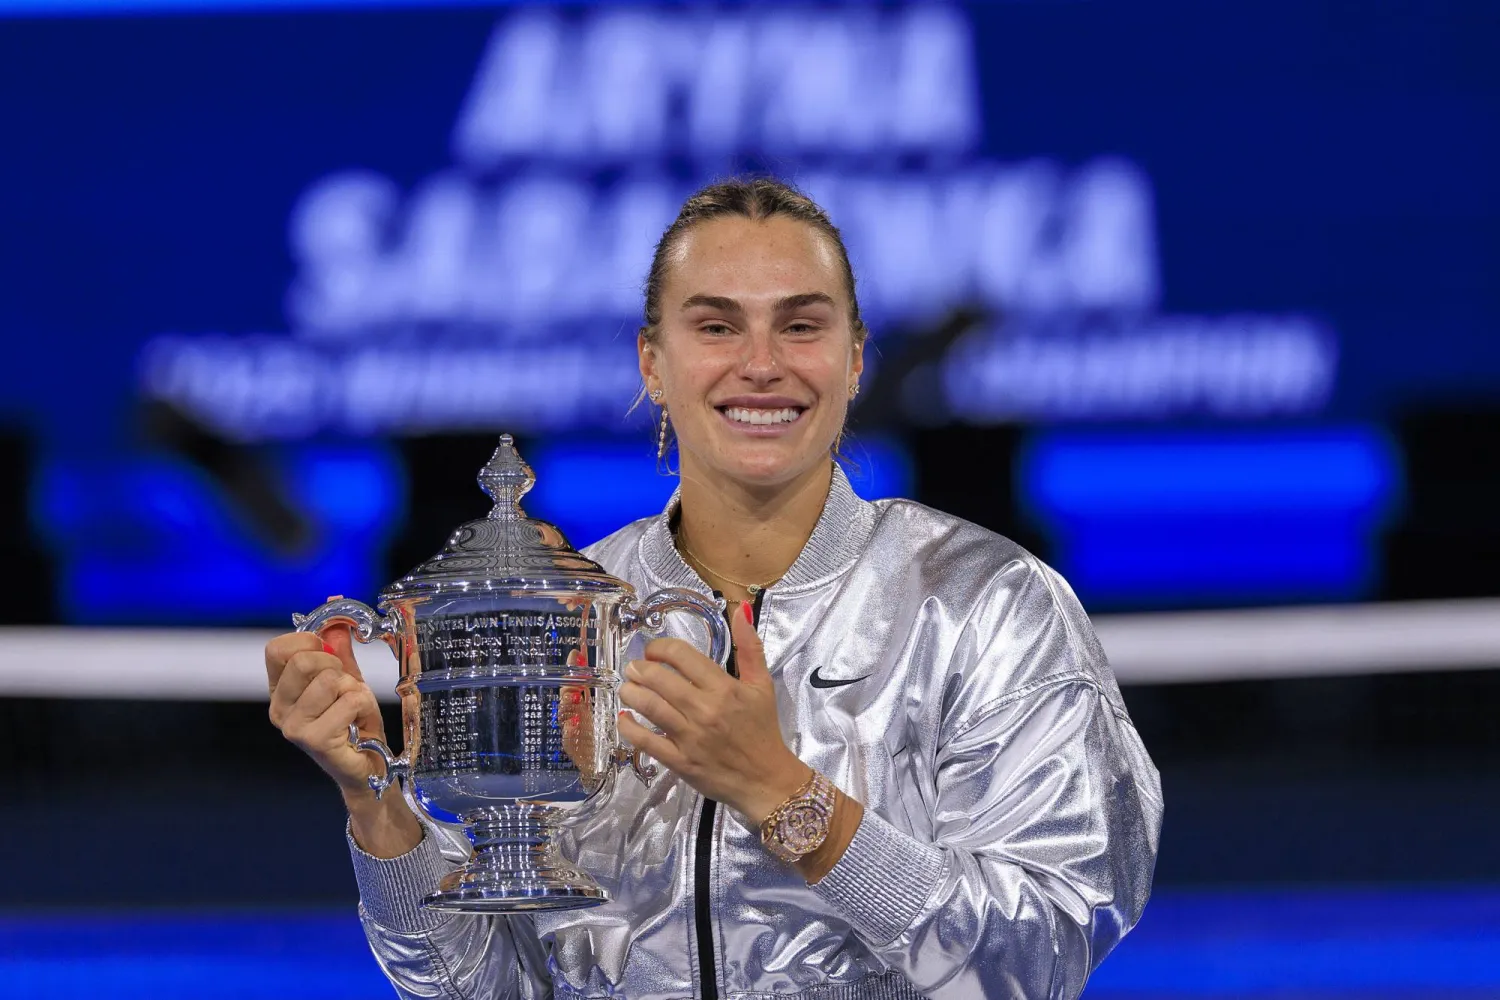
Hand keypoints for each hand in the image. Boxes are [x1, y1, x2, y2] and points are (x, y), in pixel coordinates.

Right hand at [265, 627, 420, 856]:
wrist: (368, 763)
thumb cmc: (353, 722)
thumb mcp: (346, 678)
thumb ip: (338, 649)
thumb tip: (334, 612)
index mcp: (280, 690)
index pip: (277, 649)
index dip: (308, 642)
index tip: (329, 656)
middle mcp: (278, 709)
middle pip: (303, 661)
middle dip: (336, 667)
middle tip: (345, 688)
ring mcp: (293, 727)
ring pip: (329, 680)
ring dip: (353, 689)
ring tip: (353, 707)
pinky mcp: (313, 739)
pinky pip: (349, 700)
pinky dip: (364, 705)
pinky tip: (358, 722)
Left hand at [618, 601, 810, 823]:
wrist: (767, 780)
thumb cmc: (763, 730)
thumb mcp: (762, 685)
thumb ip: (750, 647)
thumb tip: (742, 610)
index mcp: (724, 687)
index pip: (681, 655)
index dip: (660, 648)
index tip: (654, 652)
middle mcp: (705, 709)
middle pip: (658, 679)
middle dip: (639, 669)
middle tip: (633, 668)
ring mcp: (690, 737)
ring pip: (649, 707)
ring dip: (630, 693)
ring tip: (627, 688)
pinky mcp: (680, 762)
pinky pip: (647, 742)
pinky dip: (630, 728)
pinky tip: (624, 719)